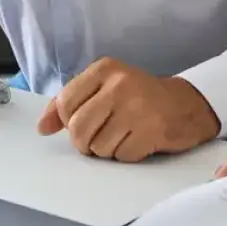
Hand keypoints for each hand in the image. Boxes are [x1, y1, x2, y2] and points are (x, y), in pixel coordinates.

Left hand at [37, 59, 220, 161]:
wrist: (184, 105)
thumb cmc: (137, 97)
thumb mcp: (103, 88)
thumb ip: (70, 103)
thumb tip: (42, 127)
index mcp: (105, 69)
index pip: (65, 103)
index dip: (69, 121)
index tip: (84, 120)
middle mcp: (120, 84)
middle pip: (78, 129)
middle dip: (85, 142)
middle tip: (102, 135)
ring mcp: (137, 107)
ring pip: (98, 147)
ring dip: (107, 149)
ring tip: (124, 134)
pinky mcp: (152, 130)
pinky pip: (121, 156)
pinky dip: (126, 155)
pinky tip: (138, 140)